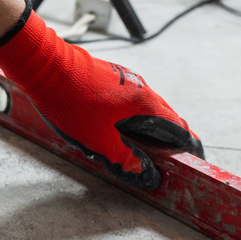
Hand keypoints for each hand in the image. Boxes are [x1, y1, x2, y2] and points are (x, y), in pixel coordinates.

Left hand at [0, 8, 203, 189]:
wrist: (47, 66)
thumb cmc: (72, 101)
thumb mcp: (98, 139)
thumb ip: (123, 157)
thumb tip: (143, 172)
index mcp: (144, 102)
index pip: (176, 127)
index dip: (187, 145)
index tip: (193, 156)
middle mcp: (140, 87)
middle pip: (164, 116)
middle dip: (167, 138)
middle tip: (167, 156)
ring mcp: (125, 79)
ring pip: (145, 107)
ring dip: (148, 127)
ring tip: (143, 146)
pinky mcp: (111, 77)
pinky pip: (130, 100)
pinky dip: (132, 116)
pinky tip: (118, 127)